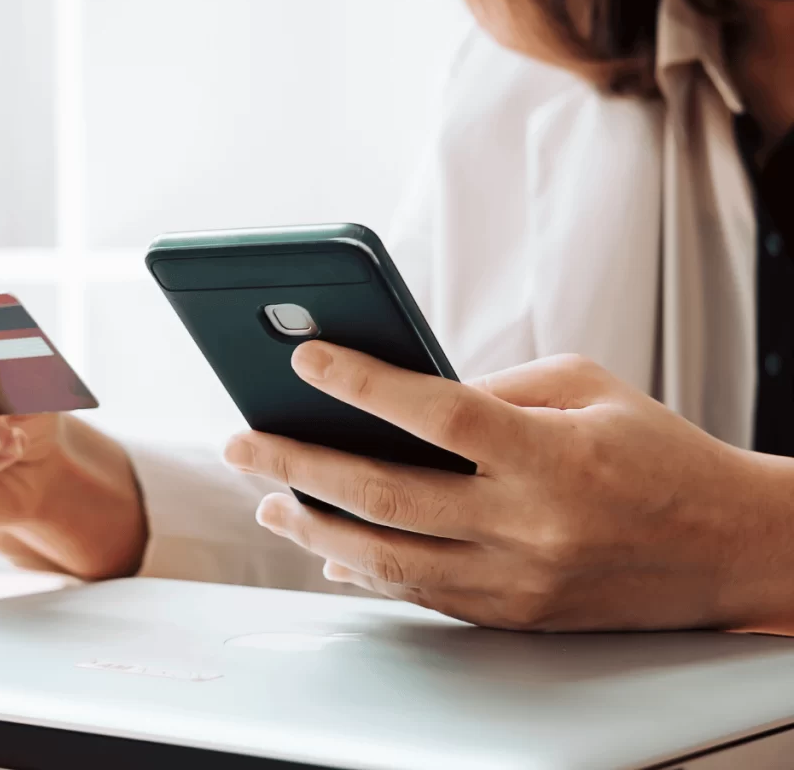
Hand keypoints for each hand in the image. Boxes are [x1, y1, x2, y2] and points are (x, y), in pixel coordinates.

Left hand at [224, 343, 793, 632]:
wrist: (730, 545)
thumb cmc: (659, 450)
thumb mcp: (586, 386)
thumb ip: (494, 389)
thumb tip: (405, 398)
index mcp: (551, 454)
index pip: (436, 414)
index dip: (363, 382)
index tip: (306, 357)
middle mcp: (529, 525)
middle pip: (387, 495)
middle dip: (300, 465)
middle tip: (242, 442)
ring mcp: (518, 581)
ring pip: (389, 562)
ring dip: (315, 531)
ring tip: (267, 500)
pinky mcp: (515, 616)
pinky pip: (422, 595)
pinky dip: (365, 571)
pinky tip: (326, 550)